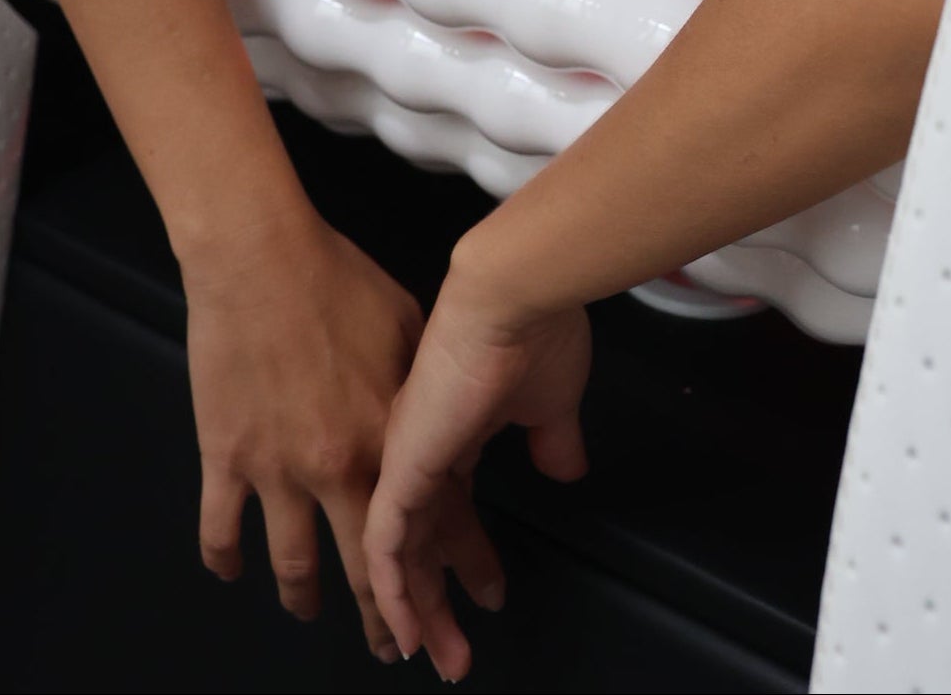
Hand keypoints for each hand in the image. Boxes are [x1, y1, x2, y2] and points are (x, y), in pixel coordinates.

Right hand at [180, 212, 422, 662]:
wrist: (262, 257)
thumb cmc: (337, 279)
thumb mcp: (409, 328)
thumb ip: (423, 389)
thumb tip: (449, 417)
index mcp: (390, 435)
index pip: (441, 522)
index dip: (465, 570)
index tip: (481, 604)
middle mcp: (337, 466)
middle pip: (372, 566)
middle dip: (396, 621)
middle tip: (408, 652)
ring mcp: (277, 469)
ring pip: (296, 566)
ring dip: (311, 601)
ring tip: (318, 616)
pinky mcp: (226, 457)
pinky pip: (223, 530)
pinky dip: (227, 560)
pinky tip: (234, 574)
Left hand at [365, 267, 591, 679]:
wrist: (513, 293)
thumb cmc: (534, 328)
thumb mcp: (552, 400)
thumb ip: (552, 438)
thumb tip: (564, 467)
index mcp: (451, 424)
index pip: (446, 506)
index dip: (459, 554)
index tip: (477, 592)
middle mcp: (420, 443)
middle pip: (419, 538)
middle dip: (435, 600)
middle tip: (451, 650)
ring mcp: (407, 456)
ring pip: (398, 551)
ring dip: (419, 610)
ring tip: (437, 656)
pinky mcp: (403, 465)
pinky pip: (385, 543)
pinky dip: (393, 592)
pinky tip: (404, 629)